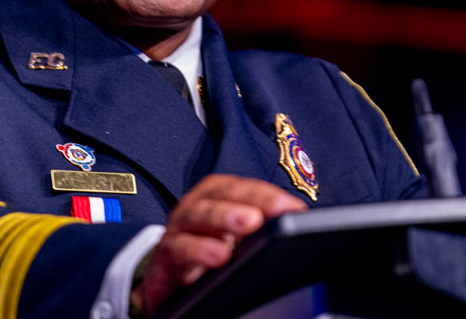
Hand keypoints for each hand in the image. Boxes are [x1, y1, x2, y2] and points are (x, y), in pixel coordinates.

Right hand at [130, 174, 306, 315]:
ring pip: (198, 214)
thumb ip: (263, 229)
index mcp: (219, 195)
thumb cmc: (207, 249)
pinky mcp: (165, 256)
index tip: (296, 208)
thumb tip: (300, 224)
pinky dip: (199, 249)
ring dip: (224, 216)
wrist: (167, 277)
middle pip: (225, 193)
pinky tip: (219, 256)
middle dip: (253, 198)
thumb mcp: (236, 238)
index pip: (248, 188)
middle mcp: (198, 205)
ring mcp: (179, 228)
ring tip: (250, 223)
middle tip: (278, 209)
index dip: (271, 195)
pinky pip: (179, 249)